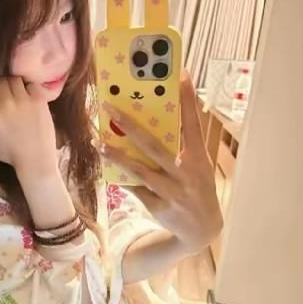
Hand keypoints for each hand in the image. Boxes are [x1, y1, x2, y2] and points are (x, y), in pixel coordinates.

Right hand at [0, 77, 56, 172]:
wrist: (36, 159)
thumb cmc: (12, 156)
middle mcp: (4, 103)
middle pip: (0, 81)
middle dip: (2, 86)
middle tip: (7, 94)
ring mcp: (22, 100)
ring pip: (15, 80)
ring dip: (15, 85)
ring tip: (18, 93)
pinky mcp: (38, 100)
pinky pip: (32, 84)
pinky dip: (30, 88)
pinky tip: (30, 96)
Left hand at [98, 70, 222, 253]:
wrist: (204, 229)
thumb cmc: (197, 187)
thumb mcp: (197, 165)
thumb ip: (181, 144)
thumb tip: (155, 118)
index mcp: (198, 157)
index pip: (193, 122)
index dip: (187, 98)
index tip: (180, 74)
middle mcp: (187, 172)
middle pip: (154, 145)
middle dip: (130, 125)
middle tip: (110, 108)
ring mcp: (173, 191)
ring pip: (140, 169)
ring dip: (116, 154)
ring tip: (98, 140)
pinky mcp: (160, 207)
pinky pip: (136, 189)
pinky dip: (122, 177)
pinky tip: (107, 166)